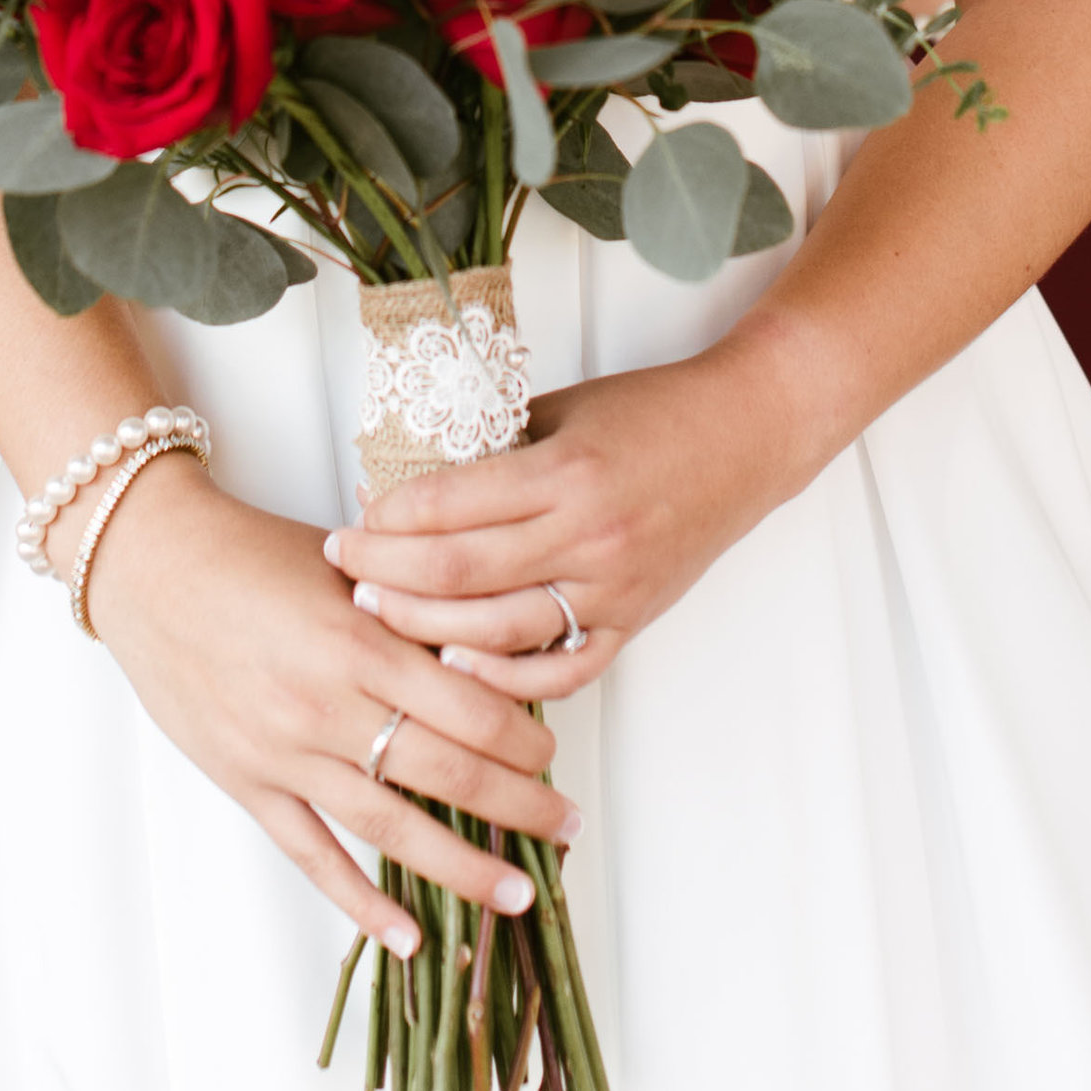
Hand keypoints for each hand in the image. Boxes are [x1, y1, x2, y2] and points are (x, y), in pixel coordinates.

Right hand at [85, 450, 570, 953]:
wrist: (149, 563)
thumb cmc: (248, 552)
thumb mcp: (344, 567)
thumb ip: (409, 608)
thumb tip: (488, 648)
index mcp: (358, 639)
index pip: (467, 705)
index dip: (521, 738)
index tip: (554, 757)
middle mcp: (325, 703)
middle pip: (444, 770)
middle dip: (517, 805)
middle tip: (567, 828)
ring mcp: (283, 751)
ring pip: (389, 825)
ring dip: (461, 866)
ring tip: (516, 895)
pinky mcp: (246, 782)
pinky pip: (313, 854)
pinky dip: (361, 900)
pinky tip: (407, 937)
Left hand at [324, 354, 787, 700]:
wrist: (746, 435)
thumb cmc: (652, 411)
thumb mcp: (564, 410)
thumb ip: (496, 450)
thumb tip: (410, 484)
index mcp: (565, 471)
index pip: (449, 507)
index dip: (387, 520)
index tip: (351, 522)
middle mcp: (587, 535)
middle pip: (458, 575)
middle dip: (386, 576)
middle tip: (344, 572)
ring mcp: (612, 586)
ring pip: (498, 633)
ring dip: (426, 629)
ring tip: (380, 615)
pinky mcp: (632, 621)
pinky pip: (559, 672)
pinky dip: (504, 680)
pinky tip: (457, 667)